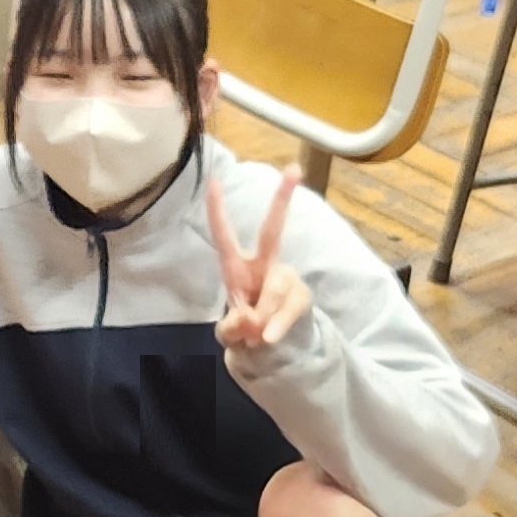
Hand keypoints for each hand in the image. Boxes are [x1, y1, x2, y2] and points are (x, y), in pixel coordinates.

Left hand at [207, 173, 312, 353]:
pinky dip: (278, 325)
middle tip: (294, 169)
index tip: (214, 181)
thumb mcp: (228, 334)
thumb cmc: (244, 328)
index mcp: (236, 267)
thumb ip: (232, 328)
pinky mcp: (302, 295)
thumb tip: (250, 320)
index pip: (224, 236)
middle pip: (273, 230)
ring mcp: (286, 277)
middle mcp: (263, 264)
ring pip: (276, 288)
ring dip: (264, 316)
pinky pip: (291, 308)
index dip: (218, 211)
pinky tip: (270, 337)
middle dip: (282, 200)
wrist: (272, 347)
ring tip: (257, 337)